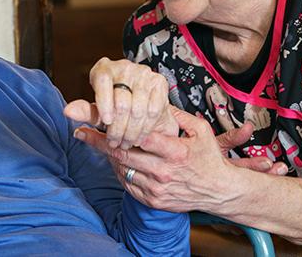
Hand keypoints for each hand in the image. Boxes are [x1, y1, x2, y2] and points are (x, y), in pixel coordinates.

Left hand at [73, 106, 285, 212]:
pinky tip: (116, 162)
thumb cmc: (210, 158)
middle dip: (98, 143)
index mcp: (175, 151)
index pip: (137, 136)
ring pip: (123, 170)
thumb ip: (178, 115)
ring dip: (108, 157)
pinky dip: (120, 173)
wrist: (219, 191)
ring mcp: (157, 188)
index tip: (94, 121)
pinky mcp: (154, 201)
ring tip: (97, 144)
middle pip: (123, 154)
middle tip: (81, 133)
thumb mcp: (200, 131)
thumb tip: (158, 101)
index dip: (113, 128)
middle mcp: (164, 171)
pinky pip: (129, 186)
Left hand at [80, 57, 176, 148]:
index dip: (104, 103)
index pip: (102, 81)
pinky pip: (153, 109)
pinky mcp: (159, 82)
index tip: (106, 122)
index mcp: (104, 68)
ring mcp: (143, 74)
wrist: (140, 101)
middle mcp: (125, 67)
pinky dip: (146, 127)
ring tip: (126, 142)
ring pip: (138, 109)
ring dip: (132, 131)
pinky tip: (139, 136)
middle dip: (118, 127)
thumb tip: (68, 112)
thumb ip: (86, 111)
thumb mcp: (98, 110)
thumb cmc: (115, 105)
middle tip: (115, 142)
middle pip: (122, 101)